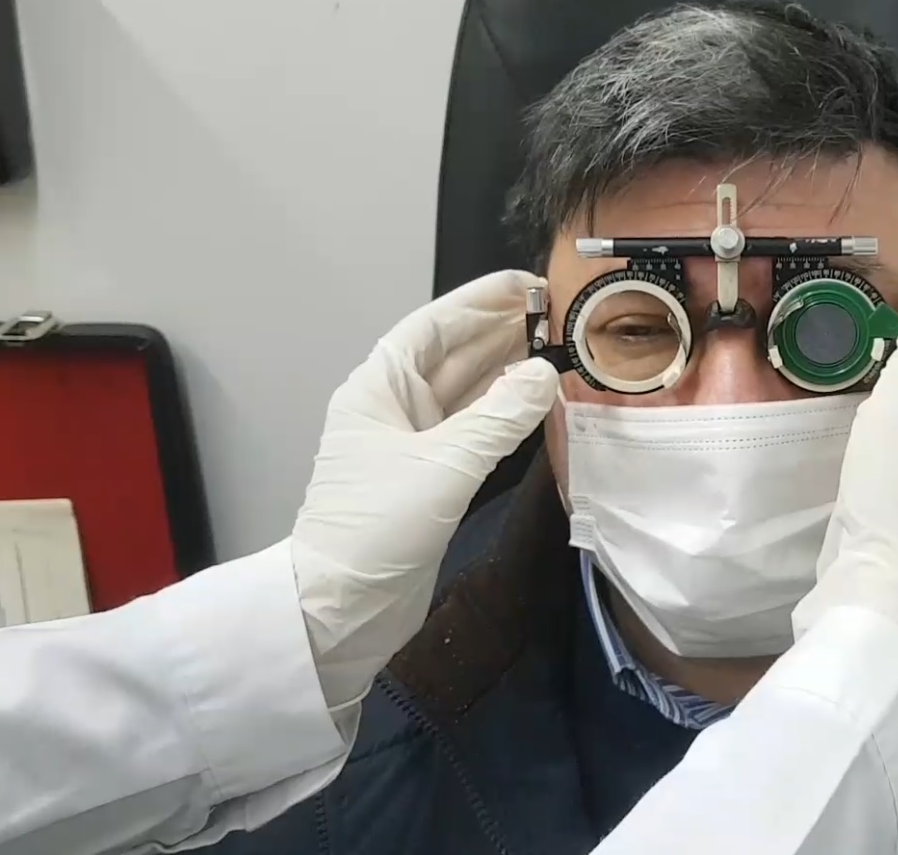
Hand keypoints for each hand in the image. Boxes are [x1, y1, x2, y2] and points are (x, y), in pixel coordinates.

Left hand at [291, 270, 558, 705]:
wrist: (336, 613)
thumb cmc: (375, 530)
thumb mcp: (443, 466)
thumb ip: (500, 418)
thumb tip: (547, 373)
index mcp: (379, 389)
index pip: (433, 326)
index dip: (479, 301)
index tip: (529, 284)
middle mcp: (394, 409)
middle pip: (454, 356)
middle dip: (503, 332)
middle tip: (561, 316)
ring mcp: (412, 447)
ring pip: (468, 395)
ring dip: (509, 373)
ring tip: (560, 350)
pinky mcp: (430, 482)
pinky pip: (474, 434)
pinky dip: (506, 418)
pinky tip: (540, 405)